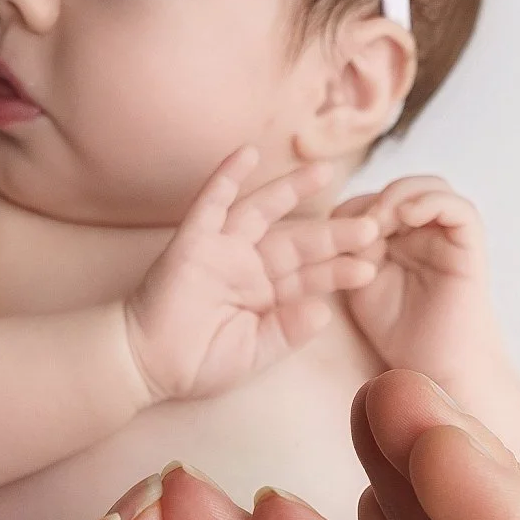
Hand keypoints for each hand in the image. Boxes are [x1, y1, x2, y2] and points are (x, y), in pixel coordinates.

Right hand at [122, 148, 379, 403]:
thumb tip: (325, 311)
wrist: (147, 366)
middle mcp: (249, 265)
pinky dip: (226, 176)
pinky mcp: (193, 241)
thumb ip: (288, 332)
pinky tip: (247, 153)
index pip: (310, 276)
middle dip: (333, 233)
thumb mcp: (254, 352)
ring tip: (324, 171)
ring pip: (263, 211)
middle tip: (371, 223)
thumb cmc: (196, 362)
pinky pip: (211, 202)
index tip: (372, 264)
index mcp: (267, 293)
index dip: (339, 269)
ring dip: (292, 190)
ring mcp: (222, 249)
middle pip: (298, 240)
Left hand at [339, 176, 503, 388]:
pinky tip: (408, 217)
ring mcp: (449, 236)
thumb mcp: (361, 285)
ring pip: (431, 187)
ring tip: (382, 219)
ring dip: (402, 194)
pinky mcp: (470, 245)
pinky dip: (432, 202)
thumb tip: (348, 214)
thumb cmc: (401, 334)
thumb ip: (353, 248)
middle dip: (377, 197)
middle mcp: (426, 232)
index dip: (356, 206)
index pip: (376, 199)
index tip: (338, 231)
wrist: (438, 367)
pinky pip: (459, 208)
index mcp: (399, 239)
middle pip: (403, 186)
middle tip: (361, 223)